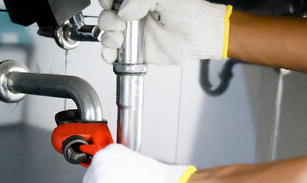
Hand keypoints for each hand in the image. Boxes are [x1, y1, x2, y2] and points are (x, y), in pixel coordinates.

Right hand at [98, 0, 231, 64]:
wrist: (200, 37)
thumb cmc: (190, 13)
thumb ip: (140, 0)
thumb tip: (123, 12)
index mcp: (138, 0)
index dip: (108, 2)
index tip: (114, 5)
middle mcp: (133, 14)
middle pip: (106, 14)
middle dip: (109, 19)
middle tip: (123, 23)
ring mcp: (132, 32)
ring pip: (106, 33)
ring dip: (108, 36)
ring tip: (121, 37)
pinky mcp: (134, 50)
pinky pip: (113, 52)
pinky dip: (108, 53)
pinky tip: (114, 53)